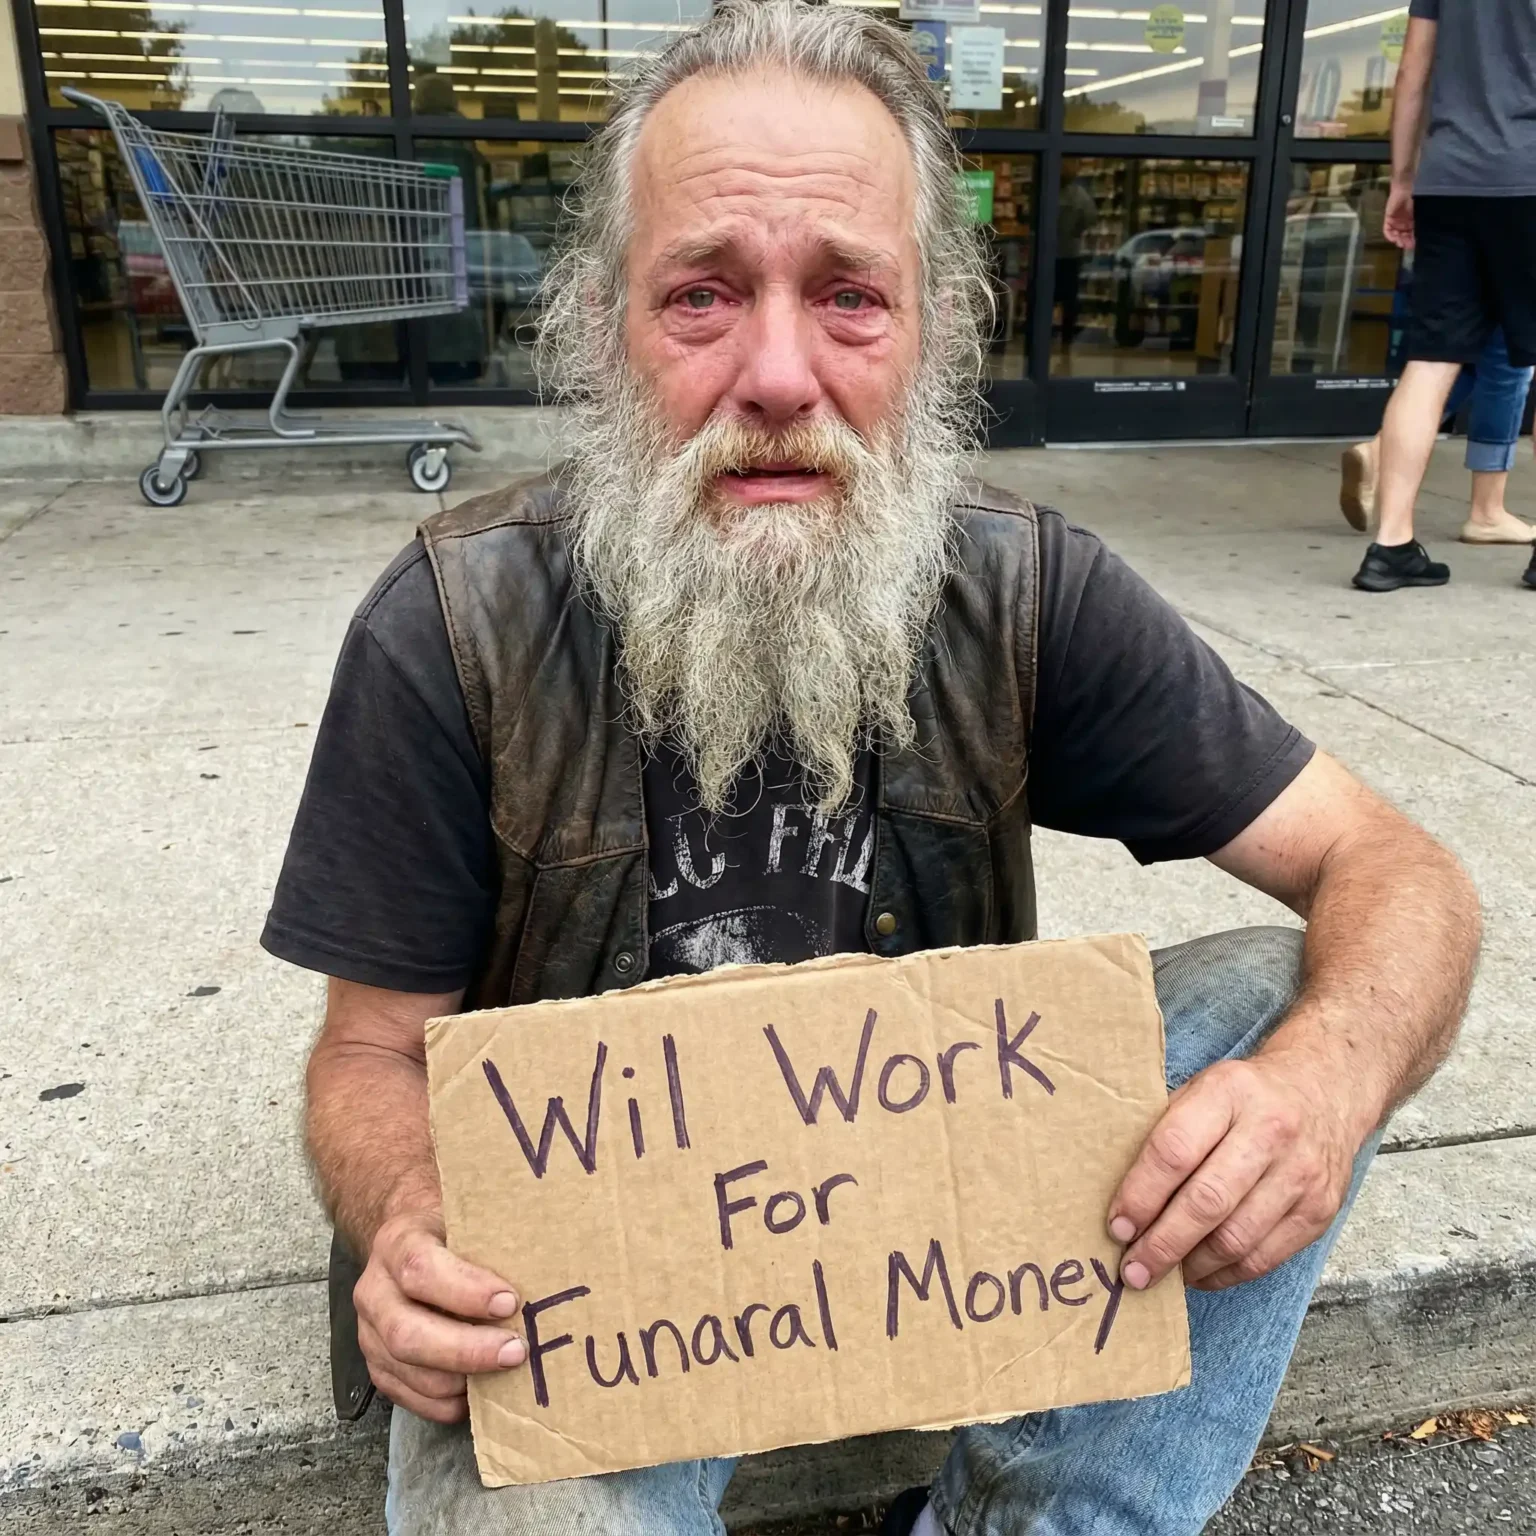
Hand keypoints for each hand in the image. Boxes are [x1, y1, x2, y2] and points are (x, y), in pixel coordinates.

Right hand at [354, 1207, 526, 1421]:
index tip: (511, 1301)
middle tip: (516, 1351)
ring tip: (506, 1372)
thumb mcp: (470, 1216)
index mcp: (397, 1241)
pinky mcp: (378, 1367)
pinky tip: (481, 1394)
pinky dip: (446, 1402)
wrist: (412, 1242)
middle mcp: (374, 1290)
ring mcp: (370, 1333)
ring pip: (406, 1369)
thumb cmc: (454, 1231)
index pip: (420, 1268)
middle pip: (407, 1332)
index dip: (464, 1290)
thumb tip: (550, 1257)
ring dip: (460, 1378)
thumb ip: (496, 1236)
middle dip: (466, 1349)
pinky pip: (407, 1397)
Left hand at [1106, 1054, 1363, 1292]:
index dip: (1140, 1195)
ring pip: (1236, 1238)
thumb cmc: (1244, 1096)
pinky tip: (1200, 1273)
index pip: (1174, 1151)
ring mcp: (1301, 1173)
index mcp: (1228, 1092)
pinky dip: (1226, 1274)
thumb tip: (1123, 1201)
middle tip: (1133, 1270)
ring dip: (1191, 1266)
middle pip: (1206, 1202)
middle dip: (1162, 1244)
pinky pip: (1265, 1257)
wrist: (1325, 1090)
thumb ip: (1168, 1133)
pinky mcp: (1320, 1210)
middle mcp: (1270, 1131)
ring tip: (1162, 1276)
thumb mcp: (1202, 1088)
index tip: (1117, 1226)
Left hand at [1384, 182, 1414, 248]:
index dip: (1412, 240)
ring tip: (1402, 243)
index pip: (1412, 234)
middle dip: (1406, 242)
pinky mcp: (1388, 219)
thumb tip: (1426, 233)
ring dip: (1399, 240)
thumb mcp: (1420, 212)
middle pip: (1403, 236)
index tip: (1415, 245)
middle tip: (1408, 246)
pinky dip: (1390, 236)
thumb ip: (1420, 222)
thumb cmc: (1416, 198)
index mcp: (1413, 222)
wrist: (1406, 188)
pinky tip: (1394, 239)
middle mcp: (1404, 223)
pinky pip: (1387, 231)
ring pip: (1396, 235)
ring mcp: (1396, 222)